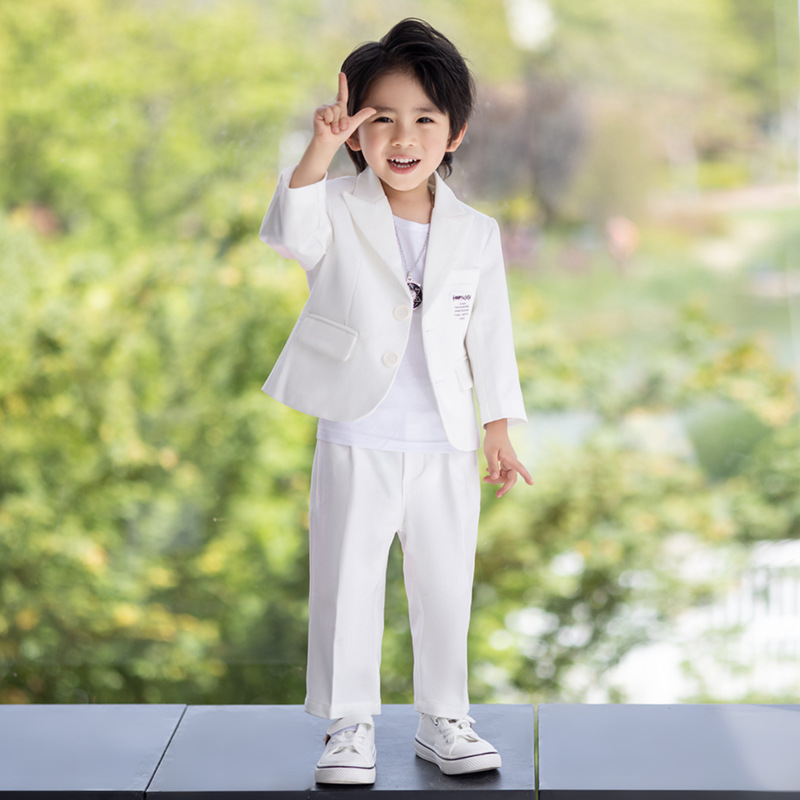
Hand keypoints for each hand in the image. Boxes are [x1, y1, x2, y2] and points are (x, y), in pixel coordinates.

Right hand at [290, 73, 375, 187]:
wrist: (330, 143)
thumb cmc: (340, 136)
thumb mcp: (353, 124)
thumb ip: (362, 116)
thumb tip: (374, 110)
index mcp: (340, 108)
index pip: (342, 93)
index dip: (342, 83)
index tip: (342, 73)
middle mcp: (332, 106)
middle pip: (341, 106)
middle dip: (343, 119)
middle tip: (339, 128)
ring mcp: (325, 108)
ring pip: (335, 109)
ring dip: (336, 122)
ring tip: (333, 128)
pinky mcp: (319, 112)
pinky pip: (328, 111)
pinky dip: (330, 120)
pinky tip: (326, 125)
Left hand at [482, 421, 533, 497]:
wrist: (495, 429)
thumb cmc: (493, 439)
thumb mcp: (490, 453)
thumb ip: (492, 465)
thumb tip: (495, 477)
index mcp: (510, 458)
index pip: (520, 468)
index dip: (526, 476)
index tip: (531, 483)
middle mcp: (512, 461)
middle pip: (510, 478)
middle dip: (503, 486)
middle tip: (496, 495)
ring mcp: (509, 462)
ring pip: (505, 475)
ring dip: (496, 479)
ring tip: (484, 479)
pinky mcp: (505, 461)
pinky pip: (502, 471)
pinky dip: (495, 473)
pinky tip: (488, 472)